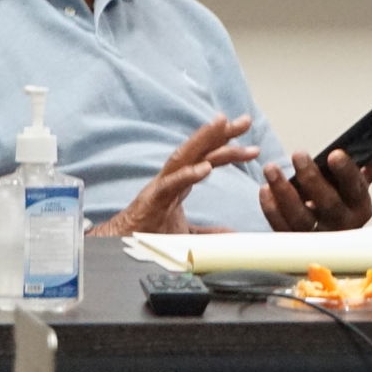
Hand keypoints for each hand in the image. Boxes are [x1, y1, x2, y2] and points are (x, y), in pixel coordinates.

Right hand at [89, 114, 259, 236]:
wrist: (119, 252)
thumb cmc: (148, 238)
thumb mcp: (186, 235)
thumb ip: (209, 234)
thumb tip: (232, 236)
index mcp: (180, 182)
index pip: (206, 158)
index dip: (228, 148)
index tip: (252, 144)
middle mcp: (171, 179)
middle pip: (198, 150)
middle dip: (221, 133)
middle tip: (245, 120)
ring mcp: (160, 187)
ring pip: (183, 157)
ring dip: (203, 139)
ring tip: (222, 124)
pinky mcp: (151, 201)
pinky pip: (170, 185)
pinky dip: (187, 174)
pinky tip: (205, 168)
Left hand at [259, 139, 371, 232]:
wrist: (332, 239)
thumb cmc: (343, 205)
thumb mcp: (360, 184)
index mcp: (360, 205)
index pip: (356, 187)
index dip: (346, 171)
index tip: (334, 154)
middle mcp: (341, 223)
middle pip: (327, 203)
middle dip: (311, 178)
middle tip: (299, 155)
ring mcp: (317, 236)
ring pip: (300, 217)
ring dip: (284, 192)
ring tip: (272, 170)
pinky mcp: (296, 242)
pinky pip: (281, 226)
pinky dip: (271, 209)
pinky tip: (266, 190)